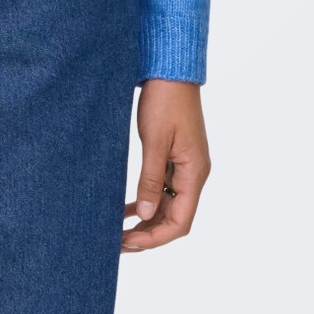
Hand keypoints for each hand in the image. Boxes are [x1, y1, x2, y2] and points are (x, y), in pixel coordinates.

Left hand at [122, 78, 209, 251]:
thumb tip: (147, 216)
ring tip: (120, 230)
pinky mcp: (175, 156)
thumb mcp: (154, 141)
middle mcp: (194, 174)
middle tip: (118, 242)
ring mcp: (186, 166)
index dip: (156, 238)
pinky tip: (128, 208)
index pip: (180, 222)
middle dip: (149, 234)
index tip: (129, 244)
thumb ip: (151, 180)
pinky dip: (148, 200)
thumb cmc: (165, 100)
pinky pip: (164, 188)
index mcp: (195, 173)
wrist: (171, 70)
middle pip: (175, 218)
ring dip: (148, 220)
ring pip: (169, 205)